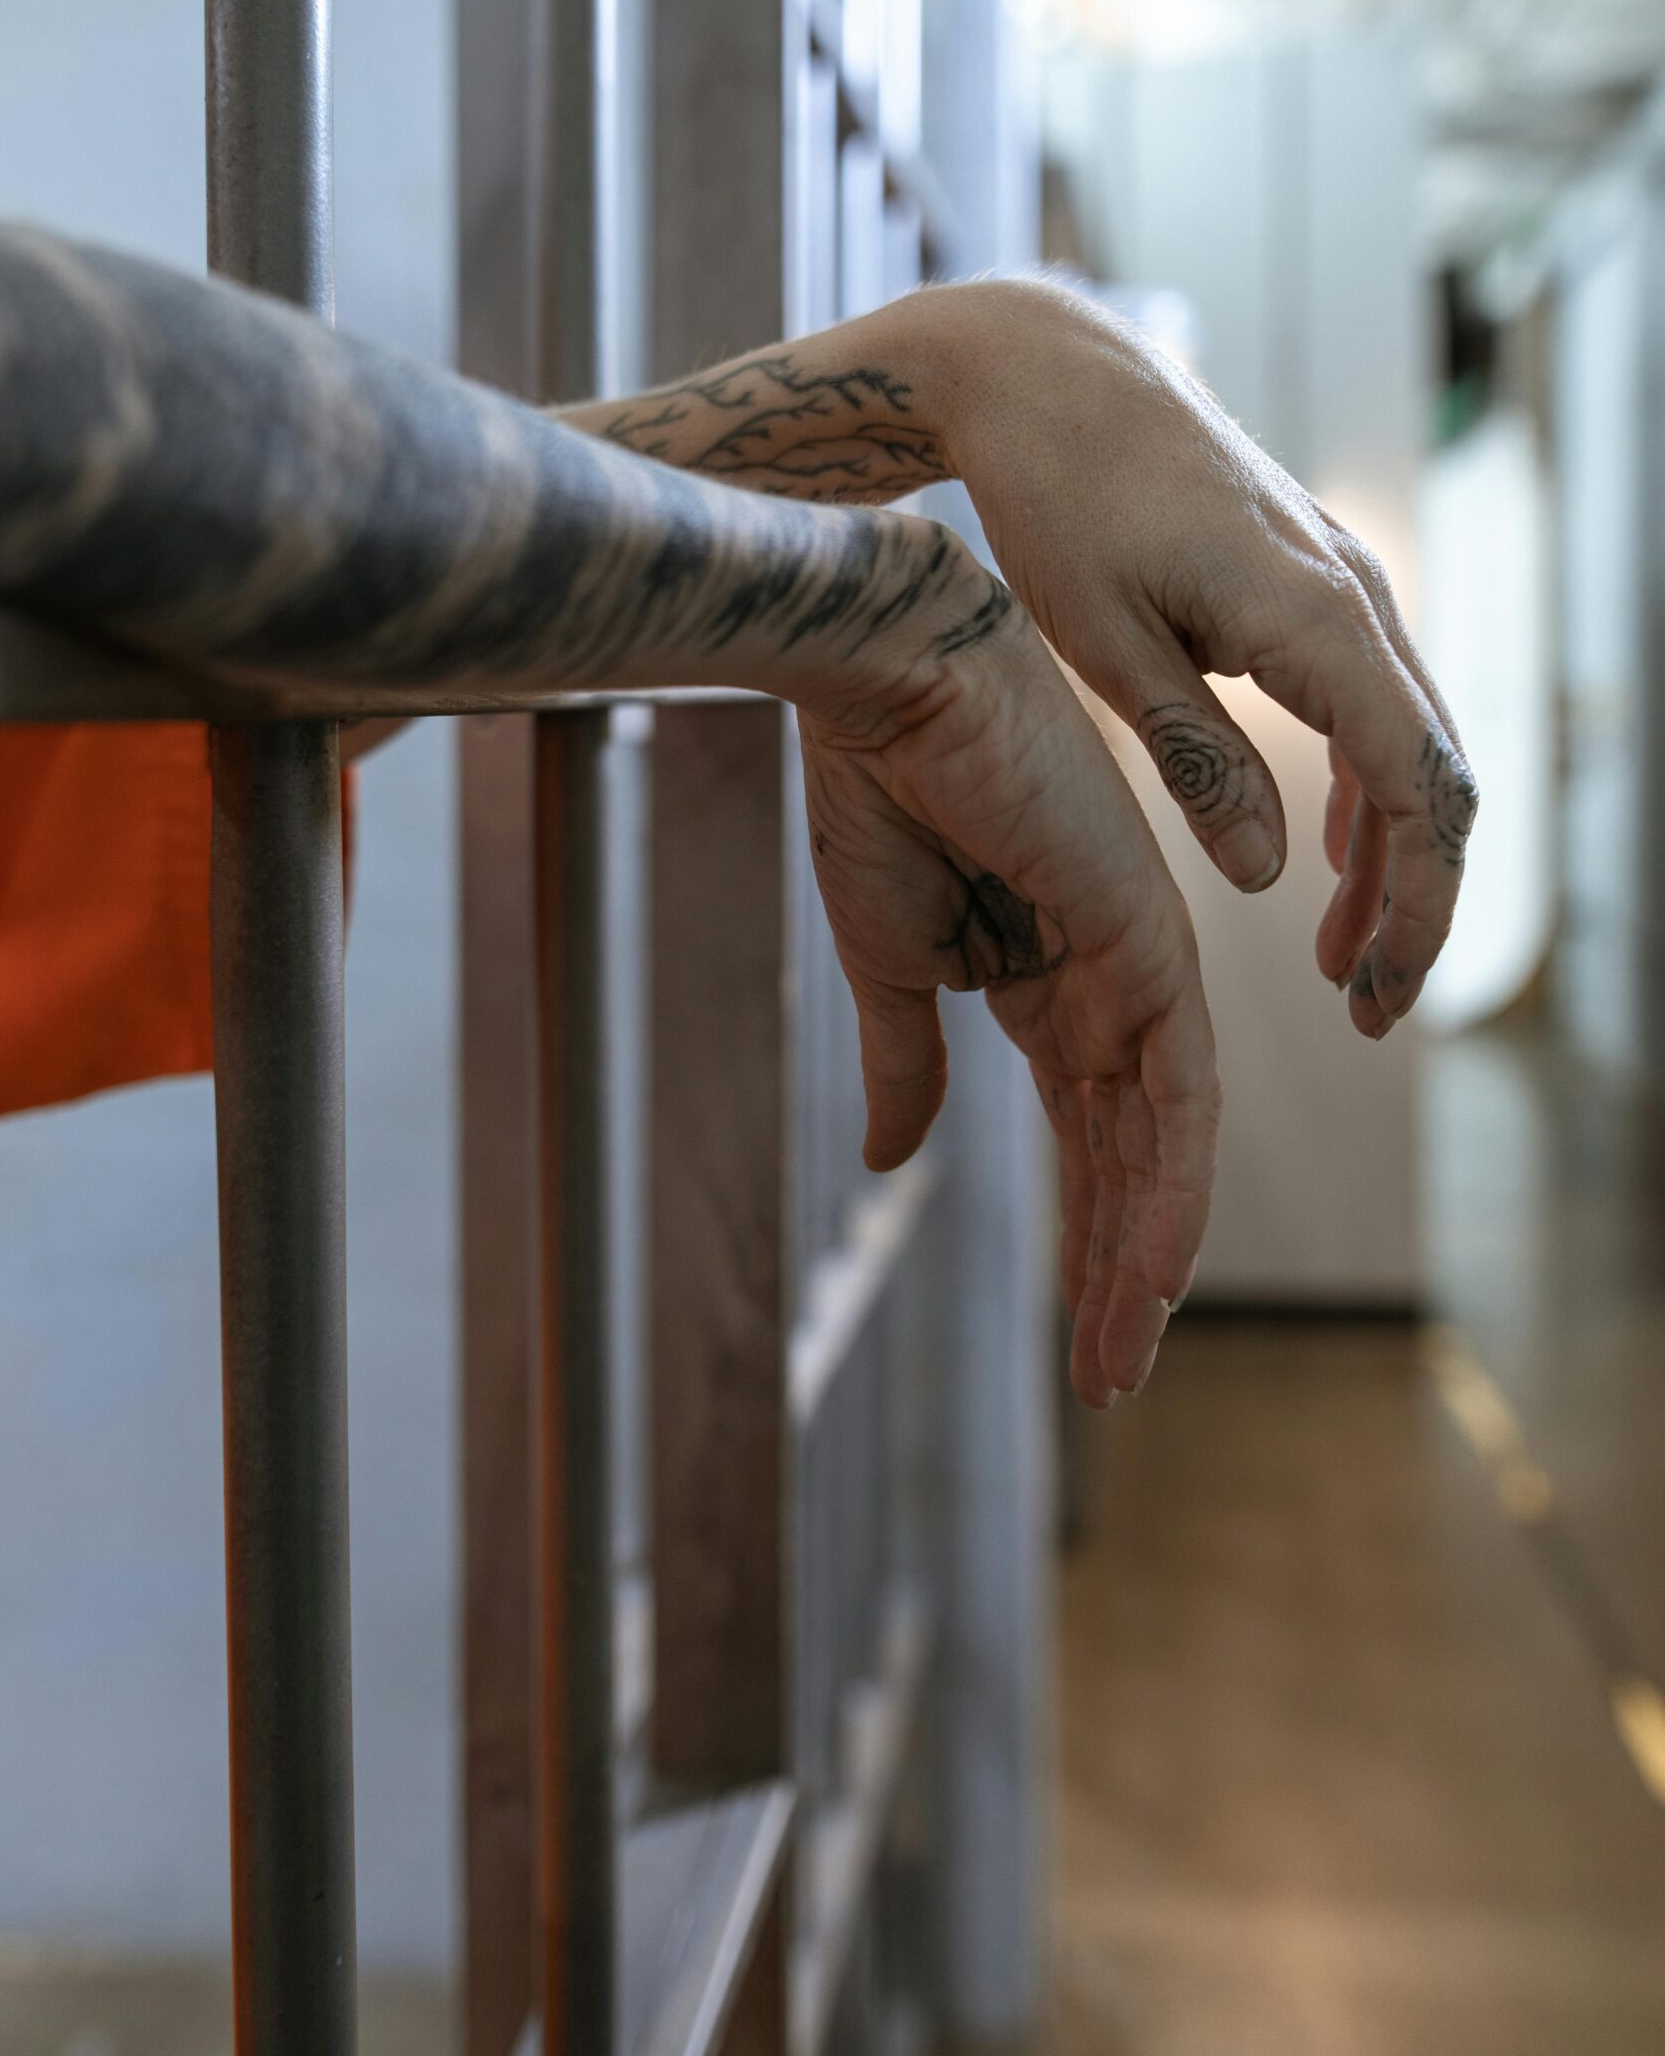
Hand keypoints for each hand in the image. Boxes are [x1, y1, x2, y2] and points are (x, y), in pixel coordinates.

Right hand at [798, 565, 1218, 1403]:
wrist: (888, 676)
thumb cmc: (879, 790)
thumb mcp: (888, 960)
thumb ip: (906, 1060)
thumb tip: (890, 1159)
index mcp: (1045, 982)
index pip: (1083, 1133)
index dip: (1083, 1232)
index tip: (1076, 1341)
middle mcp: (1106, 982)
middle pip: (1130, 1154)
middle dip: (1118, 1270)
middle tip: (1108, 1378)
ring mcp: (1137, 964)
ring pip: (1162, 1143)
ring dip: (1145, 1255)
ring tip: (1119, 1361)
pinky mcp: (1149, 942)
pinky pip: (1176, 1093)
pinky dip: (1168, 1187)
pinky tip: (1152, 1273)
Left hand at [905, 279, 1476, 1039]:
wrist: (1047, 371)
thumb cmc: (1056, 499)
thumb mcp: (1105, 644)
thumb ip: (1195, 759)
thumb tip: (1273, 878)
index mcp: (1315, 618)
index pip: (1414, 789)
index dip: (1412, 907)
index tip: (1376, 998)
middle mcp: (1355, 596)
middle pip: (1436, 777)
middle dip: (1415, 903)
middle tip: (1369, 1007)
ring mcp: (1343, 582)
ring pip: (1412, 743)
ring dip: (1390, 857)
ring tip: (1344, 960)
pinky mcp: (1312, 579)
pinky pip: (1374, 701)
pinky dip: (1364, 790)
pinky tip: (1326, 856)